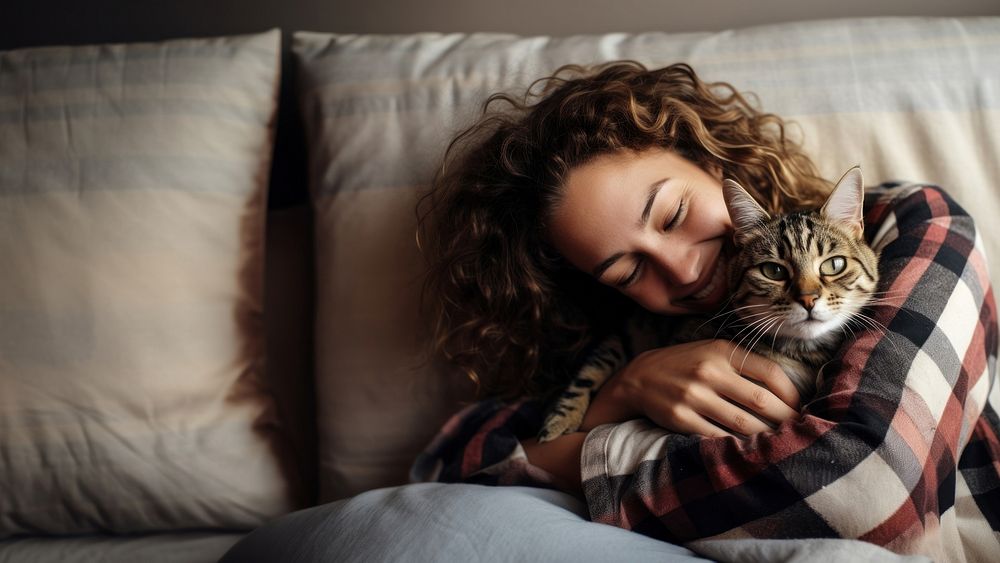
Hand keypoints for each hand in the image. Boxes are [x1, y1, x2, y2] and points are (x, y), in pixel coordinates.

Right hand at [579, 339, 800, 437]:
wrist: (638, 378)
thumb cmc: (685, 365)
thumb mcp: (712, 352)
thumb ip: (744, 365)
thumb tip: (786, 393)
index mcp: (722, 351)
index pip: (770, 373)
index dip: (791, 395)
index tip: (801, 409)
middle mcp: (709, 371)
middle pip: (762, 402)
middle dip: (786, 421)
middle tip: (799, 433)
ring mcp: (693, 396)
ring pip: (743, 424)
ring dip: (765, 438)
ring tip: (779, 444)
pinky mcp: (681, 418)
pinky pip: (717, 437)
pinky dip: (736, 446)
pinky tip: (748, 450)